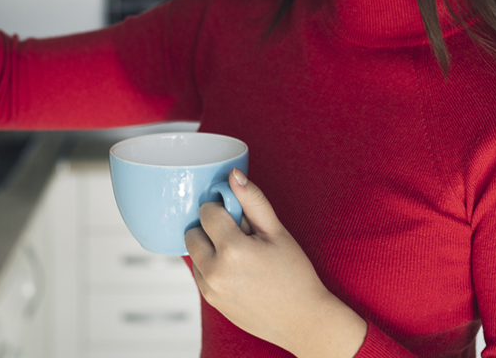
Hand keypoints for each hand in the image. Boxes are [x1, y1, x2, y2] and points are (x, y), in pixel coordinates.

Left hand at [184, 169, 366, 356]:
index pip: (207, 212)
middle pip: (193, 232)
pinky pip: (199, 272)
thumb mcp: (277, 232)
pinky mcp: (210, 301)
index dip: (222, 208)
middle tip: (238, 234)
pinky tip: (236, 270)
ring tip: (239, 254)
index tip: (238, 215)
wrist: (302, 319)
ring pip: (193, 253)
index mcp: (233, 250)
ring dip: (208, 247)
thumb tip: (233, 175)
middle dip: (210, 227)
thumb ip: (253, 200)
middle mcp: (215, 271)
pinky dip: (211, 265)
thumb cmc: (295, 275)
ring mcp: (210, 289)